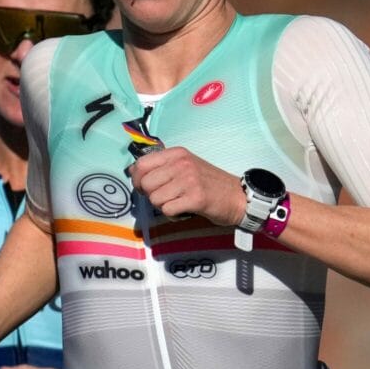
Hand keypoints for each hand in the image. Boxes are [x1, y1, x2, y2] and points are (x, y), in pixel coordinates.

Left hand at [128, 146, 245, 226]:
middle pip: (146, 184)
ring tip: (178, 203)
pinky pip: (167, 210)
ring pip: (155, 198)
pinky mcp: (195, 198)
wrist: (237, 196)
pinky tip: (184, 210)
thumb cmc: (208, 183)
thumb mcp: (185, 167)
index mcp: (177, 154)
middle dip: (151, 195)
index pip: (141, 164)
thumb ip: (161, 167)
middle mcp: (182, 164)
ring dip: (163, 206)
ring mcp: (189, 180)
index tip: (147, 187)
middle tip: (166, 198)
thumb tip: (132, 173)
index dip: (138, 180)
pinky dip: (173, 215)